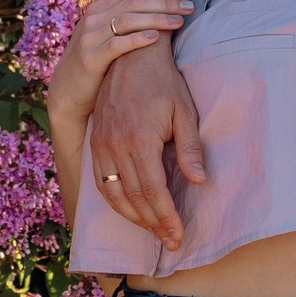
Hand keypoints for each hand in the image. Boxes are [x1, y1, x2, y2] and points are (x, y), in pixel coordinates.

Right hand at [52, 0, 190, 111]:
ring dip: (157, 18)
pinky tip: (156, 38)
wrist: (67, 90)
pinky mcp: (90, 59)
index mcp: (96, 9)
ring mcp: (90, 38)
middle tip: (188, 6)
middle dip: (163, 2)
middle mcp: (92, 19)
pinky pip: (117, 45)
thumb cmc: (90, 57)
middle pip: (132, 2)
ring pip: (127, 20)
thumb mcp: (97, 26)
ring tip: (179, 21)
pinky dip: (137, 39)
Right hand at [87, 29, 208, 253]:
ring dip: (133, 217)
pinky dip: (114, 201)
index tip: (178, 235)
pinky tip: (128, 209)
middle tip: (169, 240)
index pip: (153, 191)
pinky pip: (100, 181)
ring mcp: (102, 144)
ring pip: (113, 193)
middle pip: (134, 198)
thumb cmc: (164, 83)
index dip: (166, 217)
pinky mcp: (96, 141)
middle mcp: (116, 145)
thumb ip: (190, 148)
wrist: (132, 56)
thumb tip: (199, 181)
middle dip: (153, 224)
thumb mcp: (185, 112)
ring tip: (152, 231)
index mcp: (140, 139)